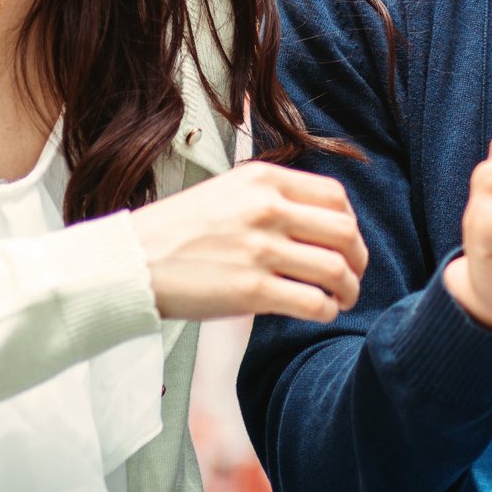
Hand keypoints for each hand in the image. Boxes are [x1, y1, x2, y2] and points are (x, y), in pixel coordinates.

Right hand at [128, 160, 367, 322]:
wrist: (133, 261)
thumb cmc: (179, 229)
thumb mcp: (228, 191)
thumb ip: (271, 195)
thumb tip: (318, 216)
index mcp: (264, 179)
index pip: (336, 197)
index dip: (351, 223)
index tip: (346, 242)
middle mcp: (267, 208)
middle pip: (344, 233)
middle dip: (359, 259)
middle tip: (354, 275)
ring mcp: (260, 249)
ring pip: (336, 270)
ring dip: (349, 289)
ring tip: (343, 299)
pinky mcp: (251, 290)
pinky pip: (312, 302)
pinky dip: (327, 310)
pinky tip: (321, 312)